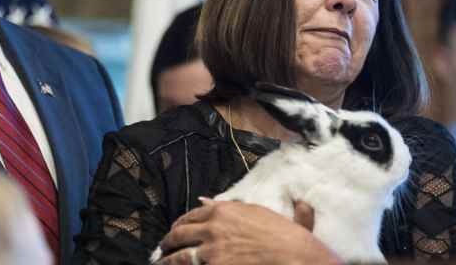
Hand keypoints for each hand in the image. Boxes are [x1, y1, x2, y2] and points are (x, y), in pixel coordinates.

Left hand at [156, 198, 341, 264]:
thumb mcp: (260, 212)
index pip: (192, 215)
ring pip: (179, 255)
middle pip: (180, 234)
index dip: (181, 224)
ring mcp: (211, 250)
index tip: (176, 230)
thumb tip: (207, 199)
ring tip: (161, 263)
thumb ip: (233, 206)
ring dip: (167, 260)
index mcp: (224, 211)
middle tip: (163, 248)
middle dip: (168, 242)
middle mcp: (213, 227)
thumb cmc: (285, 235)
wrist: (294, 255)